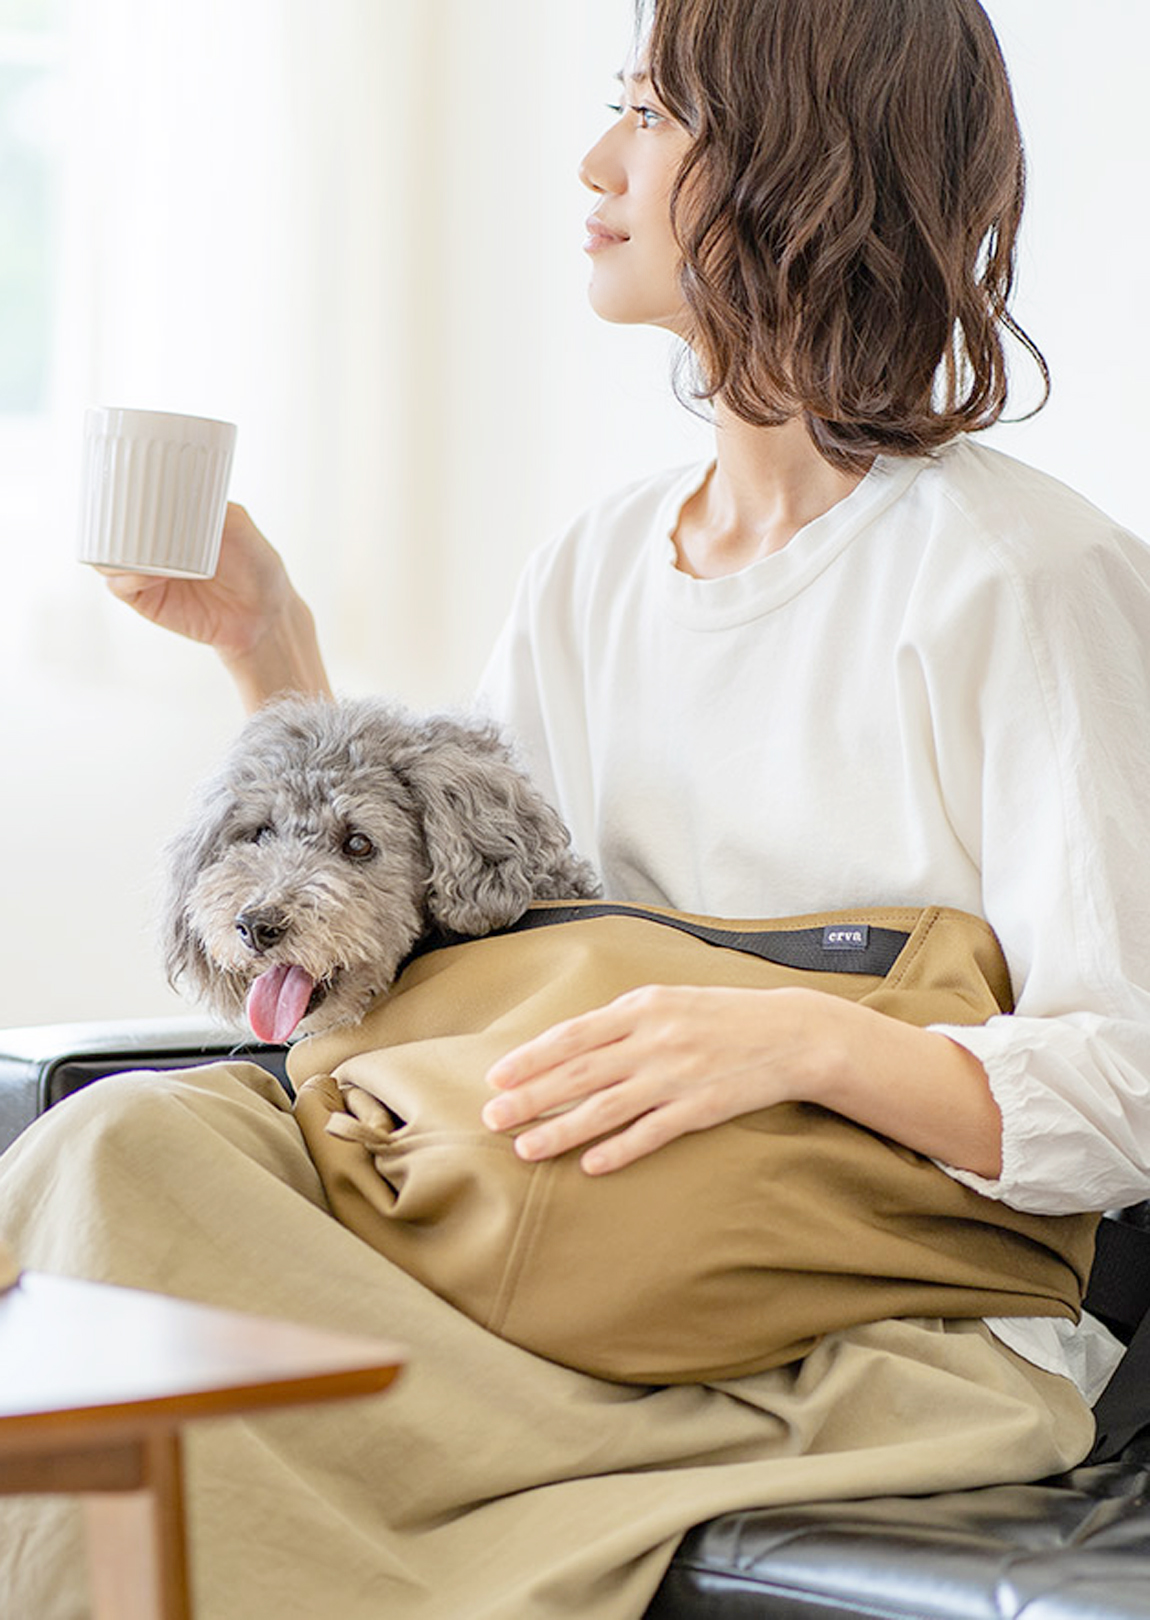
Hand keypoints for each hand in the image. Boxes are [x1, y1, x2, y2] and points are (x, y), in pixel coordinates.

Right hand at [100, 504, 290, 661]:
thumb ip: (210, 506)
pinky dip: (127, 578)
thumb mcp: (237, 524)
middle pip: (111, 530)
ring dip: (111, 552)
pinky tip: (149, 574)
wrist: (264, 614)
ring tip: (130, 548)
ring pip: (107, 559)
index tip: (113, 480)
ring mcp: (146, 574)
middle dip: (103, 521)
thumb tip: (179, 489)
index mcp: (170, 522)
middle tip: (112, 510)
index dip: (116, 493)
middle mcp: (153, 546)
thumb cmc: (255, 565)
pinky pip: (120, 587)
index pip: (132, 502)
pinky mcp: (147, 601)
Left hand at [482, 983, 1003, 1179]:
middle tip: (491, 1119)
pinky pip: (653, 1132)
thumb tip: (568, 1045)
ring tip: (526, 1150)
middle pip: (579, 1073)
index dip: (531, 1058)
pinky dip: (620, 1149)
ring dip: (562, 1130)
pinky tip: (591, 1165)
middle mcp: (655, 1039)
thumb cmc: (722, 1017)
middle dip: (530, 1097)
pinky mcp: (703, 1107)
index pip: (573, 1035)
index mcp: (642, 1008)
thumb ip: (622, 1023)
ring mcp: (678, 1074)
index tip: (495, 1077)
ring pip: (607, 1107)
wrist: (792, 1032)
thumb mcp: (669, 1002)